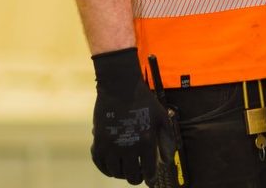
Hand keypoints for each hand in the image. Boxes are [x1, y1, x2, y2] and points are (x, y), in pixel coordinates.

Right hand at [90, 48, 171, 184]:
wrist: (120, 88)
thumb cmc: (144, 100)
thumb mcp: (161, 116)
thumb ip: (166, 138)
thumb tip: (167, 160)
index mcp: (146, 141)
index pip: (148, 171)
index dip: (150, 178)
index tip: (150, 179)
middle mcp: (129, 148)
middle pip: (131, 176)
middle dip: (136, 178)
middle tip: (138, 175)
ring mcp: (112, 147)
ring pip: (116, 173)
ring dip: (122, 174)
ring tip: (127, 169)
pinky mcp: (99, 143)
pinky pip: (101, 165)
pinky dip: (107, 169)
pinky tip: (113, 166)